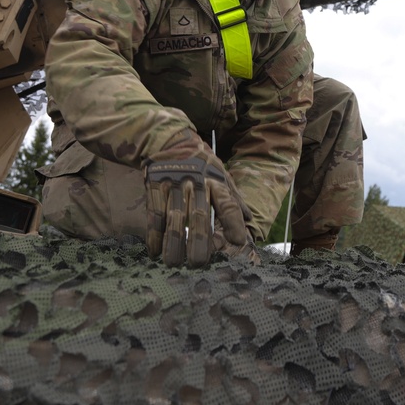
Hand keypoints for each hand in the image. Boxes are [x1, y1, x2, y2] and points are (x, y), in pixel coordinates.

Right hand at [144, 129, 251, 266]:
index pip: (227, 204)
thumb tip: (250, 220)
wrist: (171, 140)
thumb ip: (234, 198)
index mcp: (216, 180)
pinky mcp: (155, 186)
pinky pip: (154, 214)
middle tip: (198, 264)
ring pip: (174, 217)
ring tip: (174, 263)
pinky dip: (154, 234)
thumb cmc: (202, 163)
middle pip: (199, 215)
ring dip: (173, 243)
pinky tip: (154, 251)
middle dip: (199, 242)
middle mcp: (196, 183)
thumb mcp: (222, 173)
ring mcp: (174, 184)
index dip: (233, 223)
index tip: (238, 242)